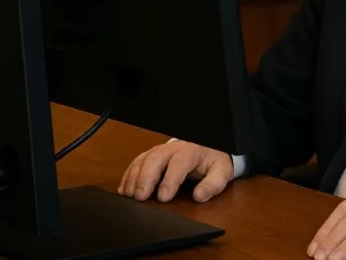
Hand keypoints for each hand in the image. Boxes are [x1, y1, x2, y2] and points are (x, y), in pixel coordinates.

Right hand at [117, 140, 233, 202]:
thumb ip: (213, 184)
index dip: (170, 181)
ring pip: (143, 160)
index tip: (163, 198)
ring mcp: (159, 151)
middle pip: (155, 159)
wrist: (207, 148)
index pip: (178, 164)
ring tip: (129, 195)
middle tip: (140, 197)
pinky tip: (124, 190)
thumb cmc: (212, 161)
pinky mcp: (151, 156)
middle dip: (145, 178)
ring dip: (134, 177)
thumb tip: (200, 196)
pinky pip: (136, 163)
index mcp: (191, 151)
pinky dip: (128, 176)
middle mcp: (172, 149)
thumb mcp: (221, 172)